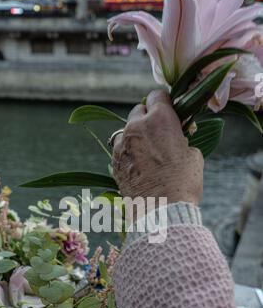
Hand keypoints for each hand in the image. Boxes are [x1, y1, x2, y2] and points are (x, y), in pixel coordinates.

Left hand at [112, 90, 203, 205]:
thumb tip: (178, 140)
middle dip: (148, 117)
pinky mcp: (114, 162)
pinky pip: (119, 149)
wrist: (161, 212)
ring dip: (135, 134)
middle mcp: (136, 127)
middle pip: (139, 110)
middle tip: (160, 132)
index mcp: (160, 119)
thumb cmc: (183, 184)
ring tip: (147, 150)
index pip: (158, 95)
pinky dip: (127, 151)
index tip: (169, 111)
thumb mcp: (193, 156)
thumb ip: (182, 140)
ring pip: (126, 129)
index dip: (164, 103)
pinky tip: (138, 163)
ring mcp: (121, 145)